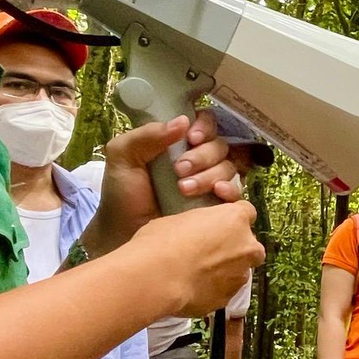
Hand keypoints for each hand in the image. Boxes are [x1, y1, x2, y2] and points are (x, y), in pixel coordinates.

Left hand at [83, 110, 251, 255]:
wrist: (124, 236)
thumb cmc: (122, 195)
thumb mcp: (123, 156)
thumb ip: (146, 134)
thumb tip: (182, 122)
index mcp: (177, 142)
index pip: (205, 123)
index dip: (204, 127)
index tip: (191, 138)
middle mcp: (197, 160)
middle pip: (219, 145)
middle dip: (202, 156)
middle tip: (179, 170)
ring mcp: (209, 183)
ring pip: (228, 168)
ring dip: (208, 175)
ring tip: (184, 190)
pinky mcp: (217, 207)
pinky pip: (236, 193)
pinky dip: (230, 190)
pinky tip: (217, 193)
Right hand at [121, 200, 261, 316]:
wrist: (157, 278)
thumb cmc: (162, 243)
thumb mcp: (178, 219)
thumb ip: (198, 225)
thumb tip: (194, 232)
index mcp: (236, 218)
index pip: (246, 212)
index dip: (232, 219)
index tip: (221, 224)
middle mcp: (246, 246)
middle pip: (249, 245)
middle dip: (235, 248)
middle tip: (208, 250)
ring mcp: (240, 274)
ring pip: (239, 270)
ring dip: (224, 270)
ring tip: (196, 272)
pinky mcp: (228, 298)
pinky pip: (224, 291)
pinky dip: (213, 289)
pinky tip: (192, 287)